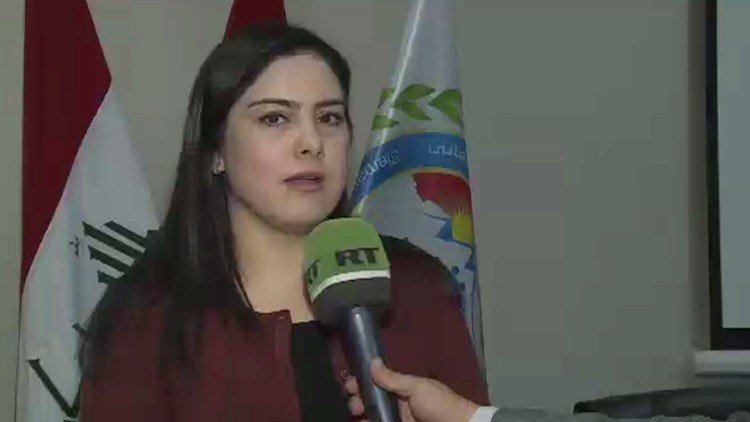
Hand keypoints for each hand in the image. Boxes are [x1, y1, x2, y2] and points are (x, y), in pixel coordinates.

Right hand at [344, 358, 479, 421]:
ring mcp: (396, 420)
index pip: (376, 383)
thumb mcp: (417, 388)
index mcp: (402, 390)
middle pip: (369, 401)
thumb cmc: (439, 405)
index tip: (349, 384)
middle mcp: (396, 405)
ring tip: (357, 414)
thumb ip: (393, 378)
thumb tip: (372, 361)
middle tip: (355, 403)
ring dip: (360, 414)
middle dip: (357, 400)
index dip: (361, 382)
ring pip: (370, 417)